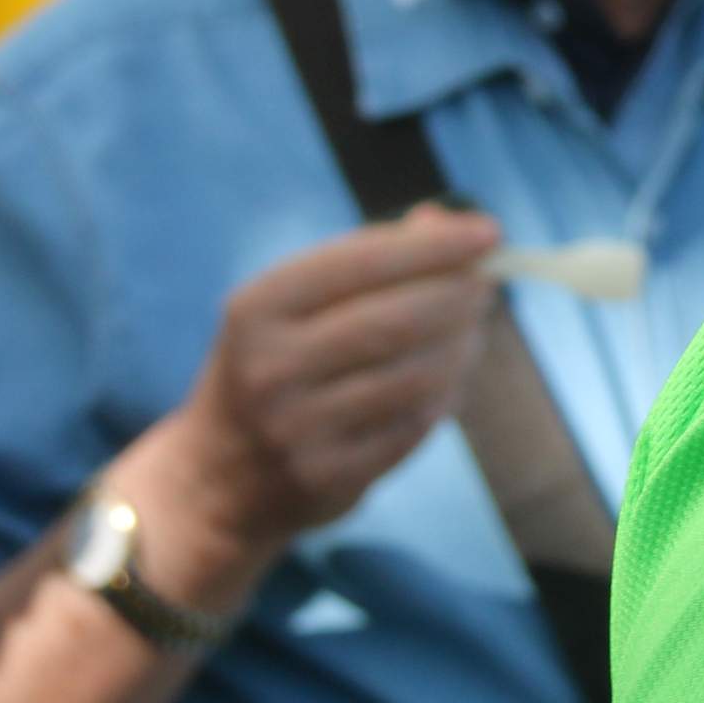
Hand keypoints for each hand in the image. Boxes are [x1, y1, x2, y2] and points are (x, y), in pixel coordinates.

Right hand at [129, 206, 500, 609]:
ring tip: (473, 328)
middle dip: (458, 295)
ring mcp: (297, 429)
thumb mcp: (292, 306)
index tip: (489, 231)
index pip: (362, 262)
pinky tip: (449, 377)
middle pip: (396, 320)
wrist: (214, 481)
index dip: (435, 246)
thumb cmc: (272, 368)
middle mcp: (270, 368)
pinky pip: (413, 425)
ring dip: (461, 345)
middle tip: (487, 283)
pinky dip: (445, 394)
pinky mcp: (328, 477)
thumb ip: (367, 260)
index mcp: (257, 309)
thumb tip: (446, 221)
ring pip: (415, 375)